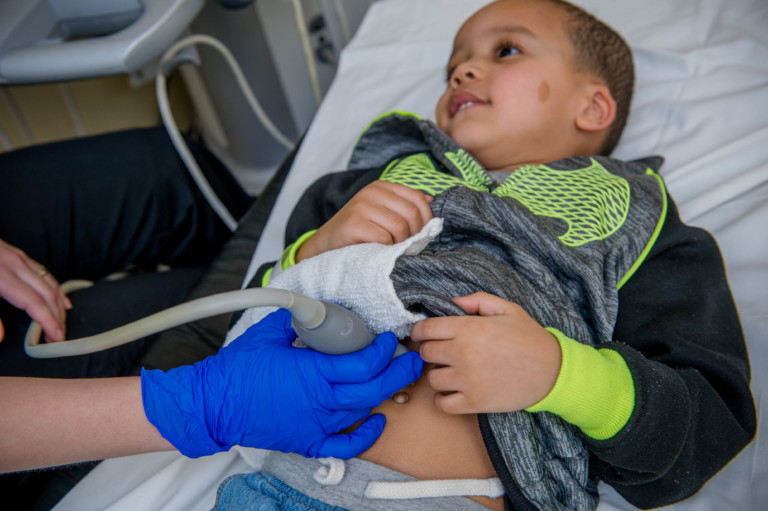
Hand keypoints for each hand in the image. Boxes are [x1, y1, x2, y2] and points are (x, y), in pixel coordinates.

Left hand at [0, 239, 70, 342]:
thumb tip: (0, 336)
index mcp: (1, 276)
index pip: (34, 302)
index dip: (48, 321)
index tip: (56, 339)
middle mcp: (14, 264)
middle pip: (47, 294)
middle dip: (58, 317)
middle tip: (59, 338)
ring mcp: (17, 257)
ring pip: (49, 282)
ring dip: (59, 305)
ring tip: (61, 324)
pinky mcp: (16, 253)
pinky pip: (44, 273)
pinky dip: (56, 288)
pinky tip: (61, 300)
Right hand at [141, 308, 423, 458]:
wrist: (213, 404)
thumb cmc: (237, 370)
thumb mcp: (270, 333)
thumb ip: (299, 318)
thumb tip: (316, 305)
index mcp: (314, 372)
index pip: (365, 362)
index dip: (385, 350)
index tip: (391, 338)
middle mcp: (322, 401)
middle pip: (374, 388)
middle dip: (400, 372)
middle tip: (413, 359)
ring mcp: (317, 424)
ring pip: (364, 411)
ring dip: (385, 394)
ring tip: (396, 379)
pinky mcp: (308, 440)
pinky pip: (346, 444)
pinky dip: (366, 435)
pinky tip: (377, 420)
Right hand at [297, 181, 432, 261]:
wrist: (326, 245)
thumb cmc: (359, 232)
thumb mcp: (382, 213)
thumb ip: (404, 207)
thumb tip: (431, 200)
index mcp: (382, 187)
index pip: (418, 199)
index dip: (426, 220)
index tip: (421, 236)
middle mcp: (372, 192)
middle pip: (412, 214)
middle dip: (414, 235)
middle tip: (406, 247)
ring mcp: (361, 206)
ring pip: (400, 227)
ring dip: (400, 244)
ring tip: (391, 250)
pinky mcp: (353, 223)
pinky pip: (384, 238)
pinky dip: (386, 250)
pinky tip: (378, 252)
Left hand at [410, 292, 560, 413]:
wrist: (553, 371)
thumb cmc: (529, 338)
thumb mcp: (507, 309)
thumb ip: (477, 301)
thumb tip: (452, 303)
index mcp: (469, 328)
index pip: (426, 329)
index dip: (419, 331)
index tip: (421, 334)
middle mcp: (464, 354)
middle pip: (426, 353)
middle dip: (430, 350)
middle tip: (441, 352)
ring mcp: (468, 380)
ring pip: (432, 379)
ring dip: (438, 374)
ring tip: (450, 371)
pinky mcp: (475, 402)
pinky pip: (443, 404)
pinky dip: (443, 399)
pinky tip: (452, 391)